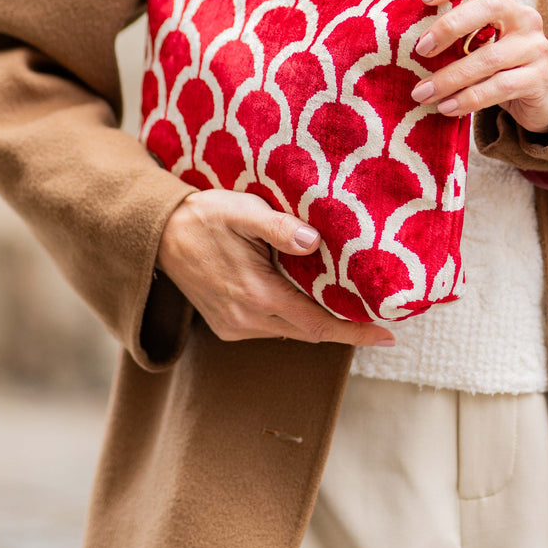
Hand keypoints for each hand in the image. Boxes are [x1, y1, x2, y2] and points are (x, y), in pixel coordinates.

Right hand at [156, 189, 395, 347]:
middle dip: (345, 328)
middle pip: (310, 332)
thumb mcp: (244, 211)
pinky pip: (271, 328)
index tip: (388, 336)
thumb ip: (280, 227)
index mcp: (257, 293)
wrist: (158, 234)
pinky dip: (293, 318)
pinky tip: (304, 297)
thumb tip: (315, 241)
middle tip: (379, 316)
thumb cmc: (206, 216)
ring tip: (347, 303)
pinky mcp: (226, 326)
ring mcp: (235, 326)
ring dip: (317, 321)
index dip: (356, 332)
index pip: (319, 323)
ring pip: (290, 331)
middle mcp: (247, 319)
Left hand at [409, 0, 547, 136]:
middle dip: (450, 26)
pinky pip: (499, 88)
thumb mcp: (474, 34)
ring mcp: (535, 47)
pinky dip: (468, 99)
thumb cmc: (497, 59)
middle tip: (421, 49)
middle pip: (489, 6)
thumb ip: (448, 6)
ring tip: (422, 93)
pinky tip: (446, 107)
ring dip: (449, 78)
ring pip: (489, 57)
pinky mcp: (538, 79)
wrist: (540, 96)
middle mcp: (524, 17)